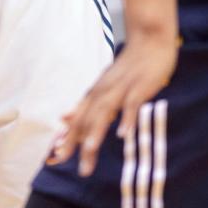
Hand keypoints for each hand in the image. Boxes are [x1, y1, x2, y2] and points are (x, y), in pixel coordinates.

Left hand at [49, 28, 177, 176]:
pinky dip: (126, 118)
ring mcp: (121, 88)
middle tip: (75, 167)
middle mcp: (103, 91)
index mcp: (96, 93)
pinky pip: (131, 104)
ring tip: (89, 150)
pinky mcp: (139, 86)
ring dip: (97, 130)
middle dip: (79, 142)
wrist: (149, 39)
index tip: (57, 159)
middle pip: (87, 119)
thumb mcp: (104, 85)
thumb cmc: (129, 67)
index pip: (77, 119)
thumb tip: (64, 118)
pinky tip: (123, 134)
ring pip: (105, 111)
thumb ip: (87, 104)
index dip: (67, 139)